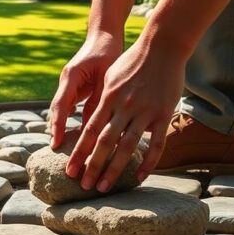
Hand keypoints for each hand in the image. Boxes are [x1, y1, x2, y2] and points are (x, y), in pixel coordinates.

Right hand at [49, 31, 122, 149]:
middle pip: (57, 110)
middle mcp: (66, 82)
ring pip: (62, 110)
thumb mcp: (106, 75)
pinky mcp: (75, 88)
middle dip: (56, 130)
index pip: (61, 105)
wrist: (104, 35)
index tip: (56, 143)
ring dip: (61, 128)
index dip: (58, 125)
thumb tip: (96, 124)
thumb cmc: (107, 52)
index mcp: (71, 76)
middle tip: (55, 150)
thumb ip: (100, 98)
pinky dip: (70, 121)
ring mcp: (68, 85)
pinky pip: (70, 107)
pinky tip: (74, 137)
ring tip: (63, 149)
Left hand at [65, 35, 184, 190]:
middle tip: (82, 186)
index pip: (89, 131)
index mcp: (108, 98)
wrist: (162, 46)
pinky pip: (156, 144)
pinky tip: (139, 177)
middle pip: (104, 143)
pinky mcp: (163, 114)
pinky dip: (147, 162)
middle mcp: (123, 107)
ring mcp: (144, 112)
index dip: (79, 152)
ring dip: (113, 169)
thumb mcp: (111, 77)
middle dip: (91, 166)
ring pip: (126, 147)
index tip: (70, 169)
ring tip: (103, 187)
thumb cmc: (134, 60)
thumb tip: (91, 117)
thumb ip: (103, 99)